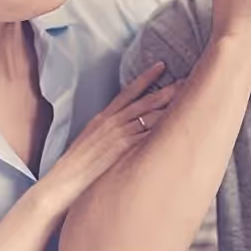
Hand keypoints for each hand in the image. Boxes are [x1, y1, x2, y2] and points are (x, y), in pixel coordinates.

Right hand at [34, 62, 177, 213]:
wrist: (59, 185)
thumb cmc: (72, 171)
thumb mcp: (88, 144)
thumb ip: (105, 136)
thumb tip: (119, 136)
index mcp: (102, 119)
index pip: (127, 92)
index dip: (146, 78)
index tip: (161, 65)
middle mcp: (110, 122)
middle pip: (145, 100)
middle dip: (167, 89)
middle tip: (188, 78)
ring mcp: (117, 135)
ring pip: (150, 114)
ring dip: (171, 106)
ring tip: (191, 96)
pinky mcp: (122, 149)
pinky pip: (148, 135)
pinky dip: (164, 129)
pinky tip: (180, 124)